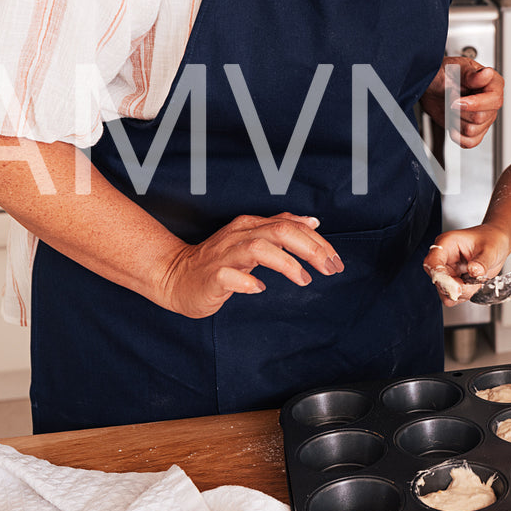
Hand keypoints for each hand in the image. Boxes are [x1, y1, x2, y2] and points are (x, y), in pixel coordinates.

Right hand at [156, 212, 343, 318]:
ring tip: (303, 280)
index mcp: (251, 226)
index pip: (292, 225)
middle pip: (280, 231)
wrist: (175, 277)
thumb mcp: (253, 240)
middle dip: (311, 249)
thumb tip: (312, 221)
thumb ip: (281, 229)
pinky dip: (247, 282)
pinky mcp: (211, 276)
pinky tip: (260, 290)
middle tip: (329, 268)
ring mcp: (224, 255)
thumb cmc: (219, 263)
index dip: (318, 242)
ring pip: (259, 248)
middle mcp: (239, 236)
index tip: (335, 261)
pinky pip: (230, 276)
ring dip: (286, 263)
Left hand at [422, 56, 502, 148]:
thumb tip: (487, 73)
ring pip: (472, 131)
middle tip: (450, 100)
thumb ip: (472, 74)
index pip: (494, 101)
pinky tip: (451, 123)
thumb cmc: (443, 73)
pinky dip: (457, 136)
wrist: (430, 86)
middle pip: (480, 118)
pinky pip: (470, 142)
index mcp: (493, 84)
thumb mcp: (455, 68)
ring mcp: (484, 118)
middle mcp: (491, 103)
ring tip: (451, 108)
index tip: (456, 101)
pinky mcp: (474, 131)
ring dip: (455, 120)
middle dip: (459, 111)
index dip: (474, 104)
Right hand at [424, 224, 510, 306]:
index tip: (457, 287)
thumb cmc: (491, 239)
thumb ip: (482, 262)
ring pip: (445, 292)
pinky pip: (453, 296)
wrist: (498, 243)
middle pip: (438, 281)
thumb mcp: (490, 249)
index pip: (432, 262)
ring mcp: (448, 271)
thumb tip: (474, 271)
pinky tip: (476, 285)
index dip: (441, 277)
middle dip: (457, 287)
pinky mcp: (454, 282)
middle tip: (475, 283)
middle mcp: (443, 258)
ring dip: (463, 292)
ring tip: (478, 281)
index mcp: (446, 244)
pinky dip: (466, 295)